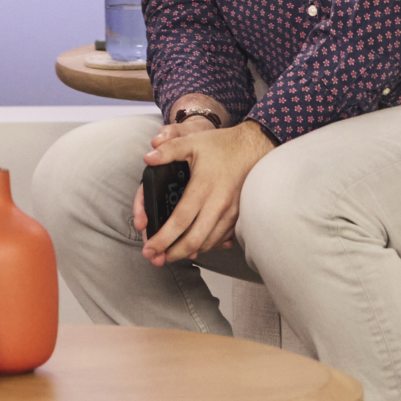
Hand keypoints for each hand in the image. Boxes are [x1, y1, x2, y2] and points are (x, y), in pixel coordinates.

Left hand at [139, 114, 274, 266]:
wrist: (253, 147)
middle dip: (174, 252)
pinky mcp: (239, 215)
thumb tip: (147, 158)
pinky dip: (207, 245)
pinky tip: (195, 248)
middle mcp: (219, 204)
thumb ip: (168, 149)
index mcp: (204, 188)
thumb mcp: (192, 141)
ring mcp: (231, 212)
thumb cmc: (221, 145)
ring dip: (190, 252)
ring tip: (171, 256)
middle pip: (195, 239)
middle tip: (156, 259)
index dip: (164, 238)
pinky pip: (222, 238)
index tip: (149, 248)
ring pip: (209, 242)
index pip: (181, 221)